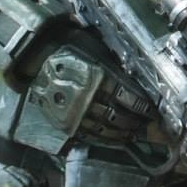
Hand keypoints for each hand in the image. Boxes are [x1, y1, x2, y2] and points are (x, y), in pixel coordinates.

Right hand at [20, 27, 157, 145]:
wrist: (35, 58)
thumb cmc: (66, 47)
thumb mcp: (93, 47)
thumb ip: (111, 61)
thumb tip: (131, 67)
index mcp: (98, 77)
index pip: (128, 97)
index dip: (142, 105)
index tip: (151, 110)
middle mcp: (89, 98)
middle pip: (119, 116)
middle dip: (136, 121)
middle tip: (147, 124)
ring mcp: (77, 113)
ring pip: (107, 129)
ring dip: (123, 133)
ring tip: (134, 133)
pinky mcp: (67, 123)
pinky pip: (91, 136)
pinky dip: (106, 140)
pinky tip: (115, 139)